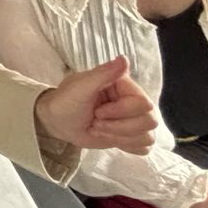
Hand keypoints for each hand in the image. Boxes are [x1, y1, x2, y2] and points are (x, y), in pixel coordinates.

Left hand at [33, 56, 156, 154]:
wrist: (59, 122)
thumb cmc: (67, 100)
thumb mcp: (81, 86)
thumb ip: (103, 73)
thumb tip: (123, 59)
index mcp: (125, 85)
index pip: (143, 104)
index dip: (120, 112)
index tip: (97, 112)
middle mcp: (135, 101)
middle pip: (149, 121)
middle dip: (118, 127)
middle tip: (96, 122)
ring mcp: (136, 119)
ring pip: (147, 137)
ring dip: (118, 137)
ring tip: (99, 128)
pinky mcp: (133, 135)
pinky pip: (144, 148)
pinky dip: (125, 146)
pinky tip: (110, 137)